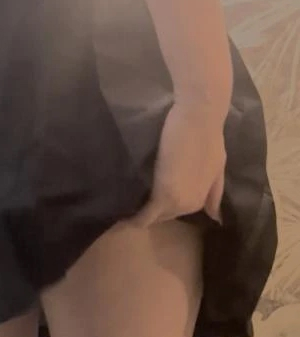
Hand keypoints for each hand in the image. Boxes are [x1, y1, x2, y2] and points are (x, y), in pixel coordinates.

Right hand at [129, 102, 226, 227]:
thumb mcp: (216, 167)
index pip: (174, 213)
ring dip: (138, 215)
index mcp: (200, 200)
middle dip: (148, 211)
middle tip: (132, 202)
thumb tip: (215, 217)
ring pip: (152, 217)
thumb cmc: (207, 134)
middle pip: (162, 217)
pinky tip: (120, 219)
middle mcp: (189, 206)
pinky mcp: (162, 195)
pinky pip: (144, 216)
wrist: (199, 117)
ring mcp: (177, 202)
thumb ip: (214, 192)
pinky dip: (133, 220)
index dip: (159, 208)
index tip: (144, 204)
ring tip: (123, 210)